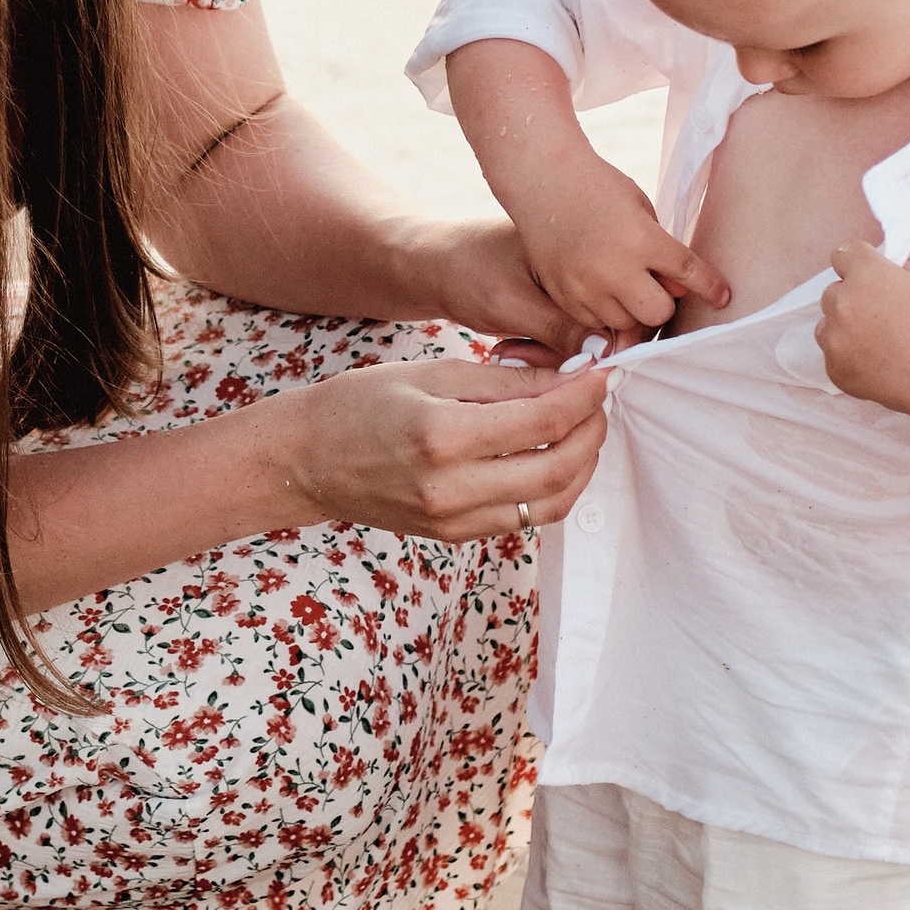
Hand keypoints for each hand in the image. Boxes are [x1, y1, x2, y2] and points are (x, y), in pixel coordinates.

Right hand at [281, 355, 610, 544]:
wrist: (307, 460)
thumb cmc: (361, 403)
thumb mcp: (431, 373)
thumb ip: (503, 381)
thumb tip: (568, 378)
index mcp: (443, 435)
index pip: (542, 419)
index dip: (584, 395)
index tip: (602, 373)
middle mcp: (451, 487)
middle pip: (557, 468)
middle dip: (592, 432)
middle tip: (599, 401)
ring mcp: (453, 519)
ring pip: (550, 504)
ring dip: (582, 467)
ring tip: (584, 430)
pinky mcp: (454, 536)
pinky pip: (523, 519)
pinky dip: (552, 489)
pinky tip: (553, 457)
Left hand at [418, 214, 592, 360]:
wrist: (430, 268)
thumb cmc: (467, 272)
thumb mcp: (513, 303)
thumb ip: (560, 328)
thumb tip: (606, 352)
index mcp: (579, 249)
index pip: (617, 301)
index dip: (605, 341)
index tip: (575, 364)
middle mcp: (580, 265)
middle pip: (602, 323)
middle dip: (566, 353)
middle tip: (520, 354)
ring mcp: (567, 285)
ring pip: (581, 337)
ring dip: (547, 355)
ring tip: (507, 351)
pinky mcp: (553, 304)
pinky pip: (563, 337)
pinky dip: (539, 351)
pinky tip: (508, 348)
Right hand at [509, 157, 727, 343]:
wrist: (543, 180)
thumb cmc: (599, 187)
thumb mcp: (640, 209)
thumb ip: (661, 250)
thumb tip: (677, 290)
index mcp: (641, 240)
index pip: (688, 274)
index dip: (710, 288)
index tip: (723, 297)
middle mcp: (614, 269)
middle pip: (658, 313)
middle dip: (663, 302)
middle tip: (656, 284)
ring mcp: (586, 287)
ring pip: (627, 323)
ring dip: (633, 308)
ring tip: (624, 283)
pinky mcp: (565, 296)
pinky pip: (596, 322)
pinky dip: (604, 310)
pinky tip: (600, 285)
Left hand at [815, 241, 909, 420]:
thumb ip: (901, 272)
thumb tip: (890, 272)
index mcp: (867, 274)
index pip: (843, 253)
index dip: (858, 263)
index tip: (868, 273)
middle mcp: (844, 303)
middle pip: (833, 292)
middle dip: (853, 299)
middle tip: (881, 315)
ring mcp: (837, 340)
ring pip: (828, 325)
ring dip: (845, 328)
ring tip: (878, 343)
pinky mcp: (837, 371)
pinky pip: (834, 357)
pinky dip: (850, 359)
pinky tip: (879, 365)